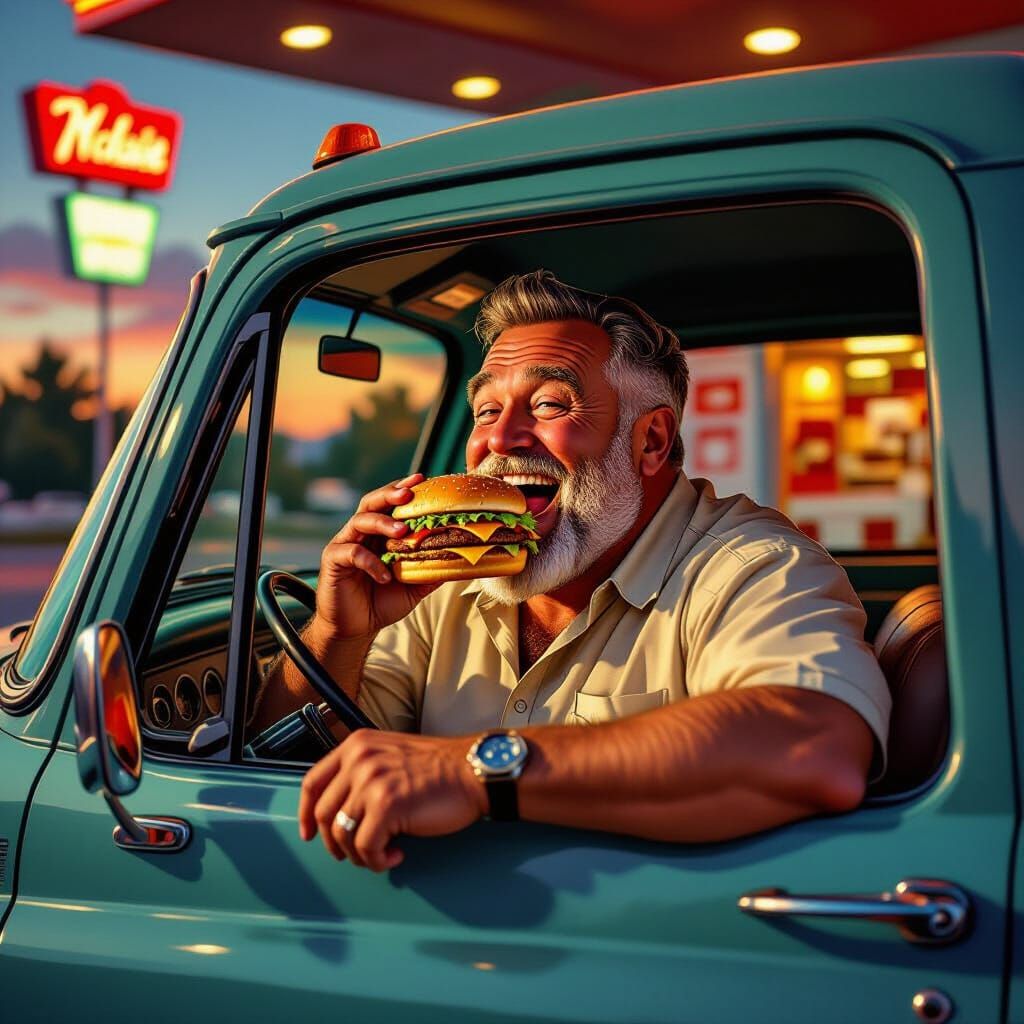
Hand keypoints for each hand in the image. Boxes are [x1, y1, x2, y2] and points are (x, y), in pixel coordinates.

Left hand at [298, 730, 486, 870]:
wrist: (472, 771)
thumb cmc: (439, 769)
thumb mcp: (391, 754)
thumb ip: (363, 771)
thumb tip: (338, 809)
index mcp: (357, 745)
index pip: (312, 781)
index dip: (306, 812)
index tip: (309, 833)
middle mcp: (359, 759)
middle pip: (323, 813)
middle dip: (335, 842)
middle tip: (355, 854)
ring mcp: (372, 781)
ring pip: (342, 834)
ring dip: (360, 854)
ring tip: (382, 854)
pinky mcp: (387, 805)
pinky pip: (365, 848)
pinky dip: (377, 861)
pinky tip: (395, 856)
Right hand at [314, 473, 439, 639]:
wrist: (354, 628)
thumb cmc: (381, 603)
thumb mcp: (413, 586)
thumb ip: (431, 570)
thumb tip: (460, 558)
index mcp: (379, 534)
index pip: (390, 504)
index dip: (404, 489)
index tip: (422, 479)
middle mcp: (361, 534)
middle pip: (371, 502)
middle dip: (390, 494)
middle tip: (408, 494)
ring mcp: (345, 544)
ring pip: (360, 520)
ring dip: (382, 523)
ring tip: (402, 531)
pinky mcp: (333, 560)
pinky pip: (352, 553)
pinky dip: (371, 562)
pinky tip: (385, 576)